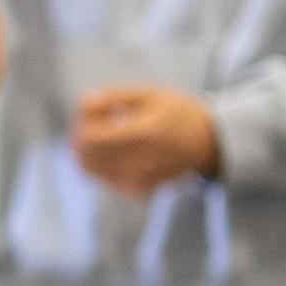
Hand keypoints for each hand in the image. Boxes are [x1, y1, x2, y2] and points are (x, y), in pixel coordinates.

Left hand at [71, 85, 219, 196]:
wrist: (205, 142)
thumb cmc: (175, 112)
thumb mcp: (148, 94)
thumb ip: (113, 97)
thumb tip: (82, 105)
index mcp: (144, 133)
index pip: (91, 139)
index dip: (82, 124)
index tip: (89, 113)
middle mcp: (141, 162)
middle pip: (86, 156)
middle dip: (80, 138)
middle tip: (92, 123)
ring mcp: (139, 181)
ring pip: (89, 171)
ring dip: (86, 153)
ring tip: (102, 135)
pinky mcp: (138, 191)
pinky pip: (102, 179)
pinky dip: (99, 165)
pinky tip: (114, 151)